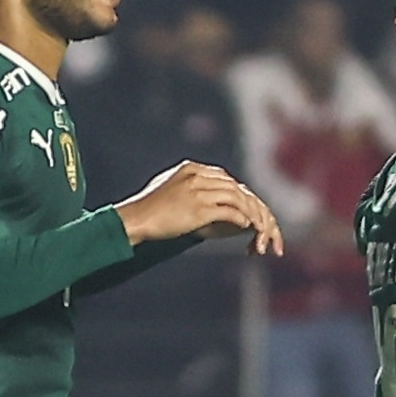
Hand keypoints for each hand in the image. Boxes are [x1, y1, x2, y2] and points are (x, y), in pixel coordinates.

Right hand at [116, 161, 284, 254]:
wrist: (135, 218)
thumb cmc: (152, 207)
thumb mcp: (171, 186)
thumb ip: (192, 185)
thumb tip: (214, 196)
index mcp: (192, 169)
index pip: (227, 179)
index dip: (240, 194)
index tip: (248, 208)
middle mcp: (197, 176)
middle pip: (236, 188)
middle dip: (251, 205)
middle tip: (259, 221)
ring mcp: (198, 191)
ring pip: (237, 198)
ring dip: (250, 214)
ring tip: (257, 227)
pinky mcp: (199, 209)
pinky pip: (231, 212)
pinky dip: (242, 219)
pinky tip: (246, 228)